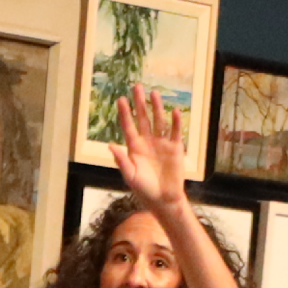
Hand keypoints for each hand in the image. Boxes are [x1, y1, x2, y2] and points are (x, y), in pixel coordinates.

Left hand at [113, 82, 187, 208]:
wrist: (164, 200)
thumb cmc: (144, 190)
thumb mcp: (131, 176)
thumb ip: (122, 161)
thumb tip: (111, 145)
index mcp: (135, 147)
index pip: (129, 126)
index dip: (125, 113)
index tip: (121, 100)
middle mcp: (148, 142)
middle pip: (143, 118)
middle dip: (140, 103)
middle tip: (137, 87)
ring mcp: (162, 143)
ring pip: (159, 121)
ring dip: (156, 107)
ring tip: (154, 93)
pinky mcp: (175, 148)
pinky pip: (175, 132)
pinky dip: (175, 122)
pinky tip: (174, 111)